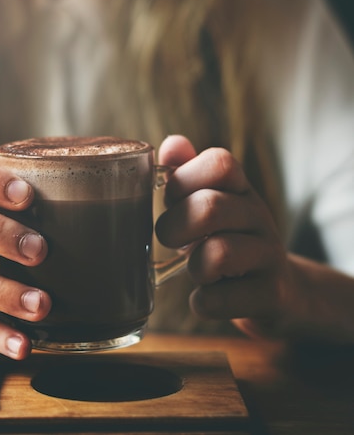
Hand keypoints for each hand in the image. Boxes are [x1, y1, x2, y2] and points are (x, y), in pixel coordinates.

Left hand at [155, 135, 299, 337]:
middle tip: (167, 238)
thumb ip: (186, 173)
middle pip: (210, 207)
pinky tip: (205, 298)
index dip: (184, 179)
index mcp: (239, 189)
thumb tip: (170, 145)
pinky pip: (223, 299)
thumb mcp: (207, 203)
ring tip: (196, 271)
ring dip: (194, 267)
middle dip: (174, 225)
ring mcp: (269, 255)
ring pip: (219, 254)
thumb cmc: (226, 239)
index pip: (219, 163)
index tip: (170, 199)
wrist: (278, 291)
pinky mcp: (272, 295)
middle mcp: (258, 216)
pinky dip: (203, 302)